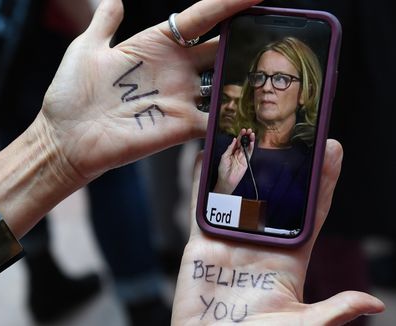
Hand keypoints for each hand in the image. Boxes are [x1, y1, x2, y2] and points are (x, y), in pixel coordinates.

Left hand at [36, 0, 261, 183]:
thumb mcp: (86, 48)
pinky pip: (215, 120)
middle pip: (220, 49)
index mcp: (155, 45)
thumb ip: (105, 23)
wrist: (64, 139)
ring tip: (277, 66)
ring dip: (247, 75)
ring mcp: (180, 98)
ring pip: (225, 83)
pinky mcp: (180, 127)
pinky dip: (235, 115)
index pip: (201, 18)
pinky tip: (258, 108)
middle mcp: (174, 69)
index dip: (228, 4)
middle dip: (247, 39)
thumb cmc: (69, 94)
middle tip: (277, 31)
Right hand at [172, 140, 384, 324]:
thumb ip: (331, 312)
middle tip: (292, 130)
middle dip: (286, 162)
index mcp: (290, 259)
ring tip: (249, 133)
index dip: (323, 182)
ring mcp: (231, 239)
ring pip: (238, 193)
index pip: (312, 212)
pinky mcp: (202, 243)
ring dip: (243, 165)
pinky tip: (205, 157)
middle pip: (277, 194)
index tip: (333, 150)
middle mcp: (262, 243)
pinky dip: (202, 181)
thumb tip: (372, 303)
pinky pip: (202, 206)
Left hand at [214, 128, 254, 193]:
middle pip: (243, 143)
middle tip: (248, 130)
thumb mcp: (224, 156)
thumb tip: (234, 140)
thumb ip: (230, 148)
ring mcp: (242, 157)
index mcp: (232, 152)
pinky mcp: (246, 161)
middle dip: (246, 136)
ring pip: (247, 147)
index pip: (237, 142)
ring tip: (252, 134)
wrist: (226, 179)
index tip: (243, 130)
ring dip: (250, 140)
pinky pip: (249, 153)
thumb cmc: (223, 169)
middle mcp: (238, 153)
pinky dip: (251, 147)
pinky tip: (252, 142)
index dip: (240, 136)